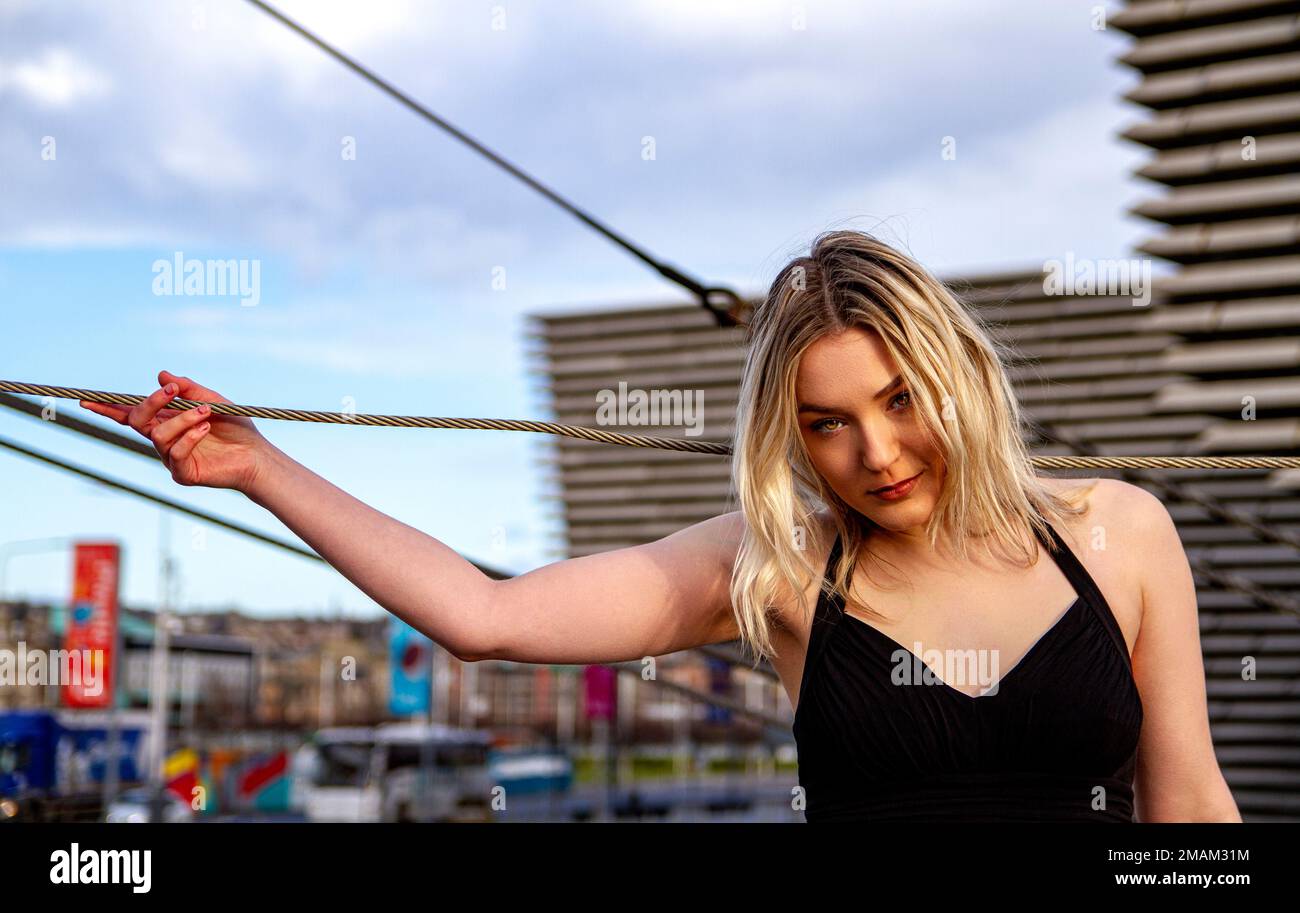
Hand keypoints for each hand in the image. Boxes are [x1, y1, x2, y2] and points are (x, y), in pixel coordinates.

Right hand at [79, 370, 272, 491]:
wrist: (257, 455)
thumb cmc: (236, 428)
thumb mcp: (213, 400)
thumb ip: (188, 389)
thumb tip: (162, 375)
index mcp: (167, 422)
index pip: (132, 414)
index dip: (109, 409)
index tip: (88, 400)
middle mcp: (164, 440)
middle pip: (138, 421)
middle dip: (150, 403)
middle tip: (172, 391)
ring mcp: (171, 458)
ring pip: (158, 435)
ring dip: (181, 419)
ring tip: (206, 412)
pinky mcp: (183, 473)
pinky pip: (175, 453)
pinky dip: (190, 437)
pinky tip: (206, 429)